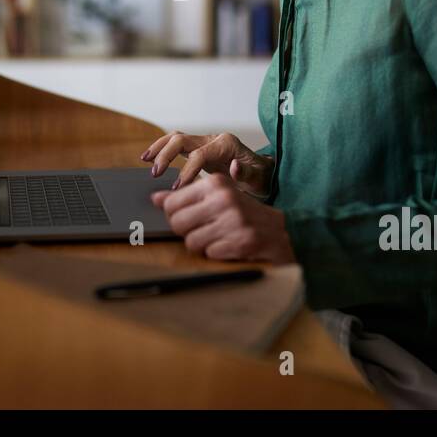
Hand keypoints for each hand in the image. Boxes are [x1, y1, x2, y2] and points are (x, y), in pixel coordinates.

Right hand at [140, 130, 273, 195]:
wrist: (264, 173)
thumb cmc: (261, 177)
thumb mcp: (259, 179)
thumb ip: (246, 173)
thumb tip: (233, 167)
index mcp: (226, 145)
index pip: (199, 154)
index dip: (187, 171)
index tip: (178, 188)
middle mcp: (213, 140)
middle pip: (182, 140)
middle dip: (166, 155)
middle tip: (156, 173)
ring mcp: (205, 143)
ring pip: (176, 138)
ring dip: (160, 148)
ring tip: (146, 161)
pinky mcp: (199, 149)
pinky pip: (177, 145)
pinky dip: (162, 149)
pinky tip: (150, 158)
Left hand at [151, 173, 295, 263]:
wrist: (281, 231)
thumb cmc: (245, 213)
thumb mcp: (218, 196)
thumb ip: (186, 196)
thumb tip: (155, 199)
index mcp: (215, 184)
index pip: (172, 203)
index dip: (174, 215)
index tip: (185, 217)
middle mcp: (223, 199)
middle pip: (177, 223)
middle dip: (185, 231)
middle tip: (201, 229)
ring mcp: (232, 221)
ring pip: (191, 241)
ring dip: (201, 244)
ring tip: (216, 237)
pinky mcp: (239, 242)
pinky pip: (209, 253)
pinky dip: (216, 253)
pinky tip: (228, 245)